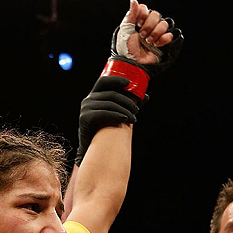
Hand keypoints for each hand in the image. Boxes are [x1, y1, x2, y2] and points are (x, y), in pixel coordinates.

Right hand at [75, 0, 182, 163]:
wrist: (98, 155)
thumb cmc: (112, 133)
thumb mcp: (123, 113)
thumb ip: (132, 101)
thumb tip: (147, 91)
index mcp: (98, 92)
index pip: (110, 78)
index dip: (122, 77)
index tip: (135, 83)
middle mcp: (90, 98)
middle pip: (108, 87)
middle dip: (125, 93)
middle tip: (138, 100)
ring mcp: (86, 110)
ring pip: (109, 101)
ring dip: (125, 108)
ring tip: (134, 115)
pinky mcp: (85, 121)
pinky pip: (105, 113)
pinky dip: (119, 116)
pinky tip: (129, 122)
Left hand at [114, 0, 182, 71]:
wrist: (133, 64)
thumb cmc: (126, 49)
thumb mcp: (125, 31)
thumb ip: (130, 15)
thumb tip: (134, 1)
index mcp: (138, 21)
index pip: (145, 8)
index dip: (143, 14)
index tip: (138, 23)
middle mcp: (147, 25)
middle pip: (156, 14)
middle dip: (149, 25)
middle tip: (142, 35)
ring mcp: (156, 33)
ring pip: (164, 23)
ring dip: (155, 33)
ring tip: (148, 42)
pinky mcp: (162, 42)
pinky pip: (169, 35)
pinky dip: (163, 40)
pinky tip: (156, 45)